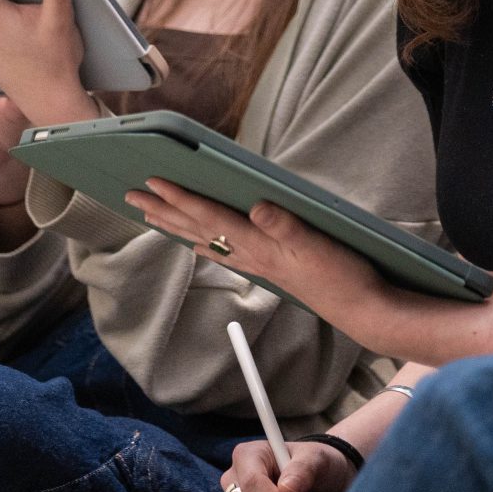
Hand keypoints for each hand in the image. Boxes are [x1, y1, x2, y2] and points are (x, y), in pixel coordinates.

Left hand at [127, 179, 385, 330]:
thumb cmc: (344, 277)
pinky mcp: (268, 267)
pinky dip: (201, 240)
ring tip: (151, 213)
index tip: (153, 181)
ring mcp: (258, 263)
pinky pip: (222, 250)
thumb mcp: (319, 246)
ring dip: (175, 224)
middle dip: (163, 210)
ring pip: (204, 240)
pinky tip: (196, 240)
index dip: (181, 198)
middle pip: (196, 229)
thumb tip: (257, 207)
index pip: (211, 217)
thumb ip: (287, 226)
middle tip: (131, 194)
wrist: (361, 310)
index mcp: (259, 245)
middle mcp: (251, 255)